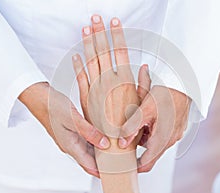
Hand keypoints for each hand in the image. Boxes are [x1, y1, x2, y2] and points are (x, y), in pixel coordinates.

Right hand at [19, 82, 109, 176]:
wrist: (38, 96)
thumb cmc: (52, 107)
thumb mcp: (73, 119)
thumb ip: (89, 133)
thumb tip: (104, 144)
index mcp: (70, 146)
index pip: (88, 166)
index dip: (101, 171)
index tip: (114, 172)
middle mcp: (70, 144)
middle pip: (90, 159)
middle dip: (103, 162)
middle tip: (118, 160)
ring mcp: (70, 137)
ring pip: (89, 149)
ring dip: (100, 150)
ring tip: (115, 149)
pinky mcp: (71, 130)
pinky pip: (86, 139)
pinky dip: (96, 139)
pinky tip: (104, 135)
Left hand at [72, 15, 150, 148]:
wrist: (115, 147)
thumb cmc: (132, 128)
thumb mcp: (144, 105)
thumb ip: (143, 84)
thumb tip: (142, 66)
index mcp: (125, 83)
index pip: (121, 53)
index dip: (117, 36)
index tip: (114, 22)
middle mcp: (109, 83)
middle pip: (104, 52)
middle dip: (100, 33)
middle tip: (95, 17)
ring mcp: (96, 90)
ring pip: (91, 62)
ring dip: (88, 44)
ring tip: (86, 28)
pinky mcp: (86, 99)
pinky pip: (81, 78)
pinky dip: (78, 66)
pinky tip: (76, 54)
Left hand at [119, 86, 190, 172]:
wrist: (184, 82)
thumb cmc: (167, 93)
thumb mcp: (145, 109)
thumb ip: (132, 127)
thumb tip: (122, 142)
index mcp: (163, 139)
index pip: (147, 163)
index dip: (135, 167)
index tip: (124, 165)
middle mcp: (171, 139)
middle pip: (150, 151)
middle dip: (137, 144)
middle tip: (127, 134)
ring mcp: (175, 133)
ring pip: (155, 140)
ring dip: (145, 134)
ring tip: (138, 119)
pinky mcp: (177, 126)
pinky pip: (162, 133)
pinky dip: (152, 128)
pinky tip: (149, 115)